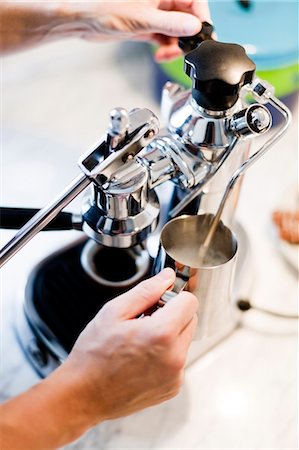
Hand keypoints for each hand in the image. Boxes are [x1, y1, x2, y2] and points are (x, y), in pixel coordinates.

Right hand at [0, 269, 197, 448]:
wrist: (84, 394)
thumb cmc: (94, 354)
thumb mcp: (114, 312)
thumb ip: (146, 290)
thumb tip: (167, 277)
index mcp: (162, 334)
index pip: (190, 301)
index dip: (173, 296)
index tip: (157, 302)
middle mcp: (175, 356)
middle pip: (191, 320)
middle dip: (172, 315)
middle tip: (145, 320)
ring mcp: (175, 375)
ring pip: (185, 340)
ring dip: (170, 335)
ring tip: (141, 341)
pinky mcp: (173, 387)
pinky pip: (179, 360)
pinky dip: (166, 355)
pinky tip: (142, 358)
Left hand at [73, 0, 211, 60]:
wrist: (84, 20)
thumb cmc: (104, 9)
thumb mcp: (144, 19)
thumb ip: (172, 24)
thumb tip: (194, 27)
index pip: (194, 0)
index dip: (201, 18)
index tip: (201, 34)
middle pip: (188, 17)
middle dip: (187, 36)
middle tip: (182, 51)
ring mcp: (156, 11)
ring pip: (177, 29)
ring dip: (176, 45)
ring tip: (166, 55)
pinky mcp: (148, 24)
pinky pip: (166, 36)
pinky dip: (166, 47)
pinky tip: (161, 54)